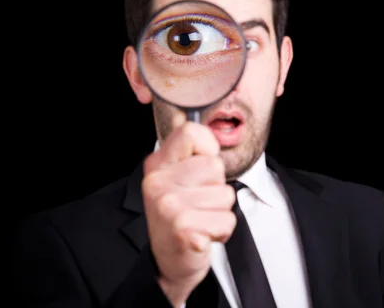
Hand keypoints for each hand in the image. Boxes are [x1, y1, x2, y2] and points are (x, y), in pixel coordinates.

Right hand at [142, 114, 236, 306]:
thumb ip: (185, 153)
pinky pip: (226, 220)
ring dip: (220, 212)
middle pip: (215, 166)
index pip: (192, 132)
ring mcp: (168, 205)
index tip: (201, 170)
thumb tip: (190, 119)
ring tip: (200, 220)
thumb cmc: (178, 218)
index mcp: (157, 164)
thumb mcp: (174, 180)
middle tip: (197, 204)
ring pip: (225, 195)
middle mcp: (158, 182)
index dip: (207, 149)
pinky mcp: (183, 229)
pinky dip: (221, 232)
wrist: (168, 263)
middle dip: (216, 188)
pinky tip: (202, 236)